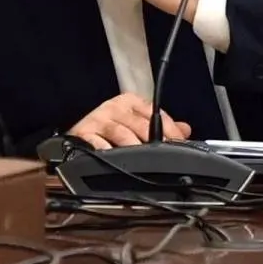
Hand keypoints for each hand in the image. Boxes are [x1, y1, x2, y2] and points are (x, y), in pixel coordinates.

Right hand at [69, 93, 190, 149]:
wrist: (77, 140)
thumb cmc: (108, 132)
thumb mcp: (136, 124)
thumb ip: (161, 125)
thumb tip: (185, 129)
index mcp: (129, 101)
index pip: (155, 111)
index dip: (170, 129)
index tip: (179, 143)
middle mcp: (113, 107)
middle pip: (141, 124)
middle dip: (156, 143)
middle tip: (166, 158)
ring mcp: (98, 119)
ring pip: (123, 134)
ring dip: (135, 149)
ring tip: (144, 162)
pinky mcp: (84, 133)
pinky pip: (100, 143)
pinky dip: (109, 152)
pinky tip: (116, 160)